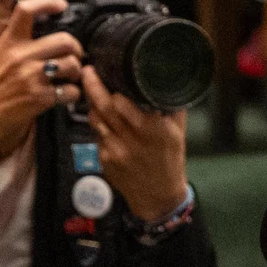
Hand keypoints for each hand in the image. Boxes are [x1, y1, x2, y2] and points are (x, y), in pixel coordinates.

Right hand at [0, 0, 82, 157]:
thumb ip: (15, 43)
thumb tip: (35, 32)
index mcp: (9, 43)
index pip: (27, 10)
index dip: (48, 2)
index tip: (61, 5)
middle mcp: (21, 57)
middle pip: (65, 39)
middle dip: (76, 49)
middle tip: (73, 56)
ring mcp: (32, 77)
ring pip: (72, 64)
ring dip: (75, 73)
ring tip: (69, 78)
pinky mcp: (39, 98)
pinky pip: (70, 91)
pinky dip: (72, 94)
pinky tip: (64, 96)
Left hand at [82, 65, 189, 219]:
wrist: (158, 195)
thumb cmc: (169, 160)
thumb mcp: (178, 131)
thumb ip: (170, 105)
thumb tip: (165, 78)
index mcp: (154, 130)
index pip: (124, 105)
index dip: (112, 89)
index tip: (106, 72)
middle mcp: (132, 140)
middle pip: (104, 108)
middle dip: (93, 87)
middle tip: (88, 72)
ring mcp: (115, 151)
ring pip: (95, 120)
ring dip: (92, 104)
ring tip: (92, 90)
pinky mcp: (105, 160)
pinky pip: (97, 135)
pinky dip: (98, 124)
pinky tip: (103, 118)